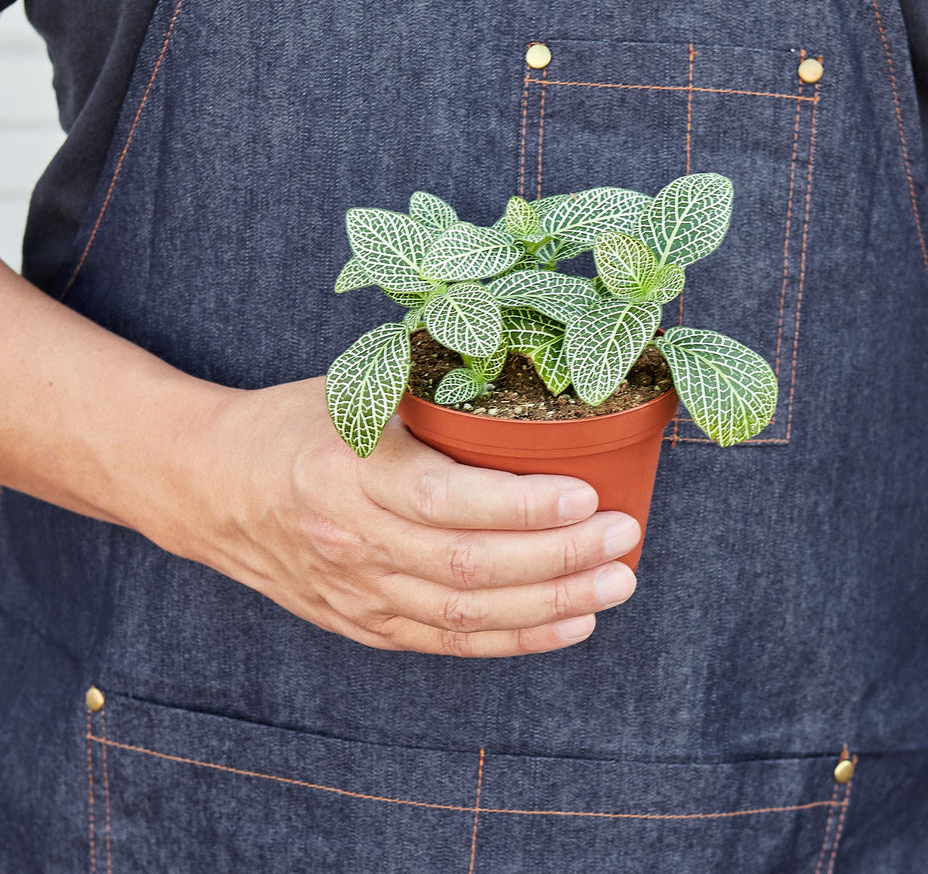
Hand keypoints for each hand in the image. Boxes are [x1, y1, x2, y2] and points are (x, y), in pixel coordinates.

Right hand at [163, 378, 640, 656]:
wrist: (208, 487)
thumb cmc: (290, 426)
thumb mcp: (351, 392)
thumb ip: (426, 396)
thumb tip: (524, 380)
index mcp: (348, 475)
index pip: (447, 502)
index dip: (522, 507)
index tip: (586, 494)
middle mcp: (352, 543)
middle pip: (469, 569)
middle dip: (558, 560)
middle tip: (624, 539)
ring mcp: (356, 593)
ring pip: (466, 616)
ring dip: (551, 605)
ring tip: (615, 584)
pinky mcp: (361, 624)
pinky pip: (446, 642)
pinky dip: (514, 639)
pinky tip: (568, 623)